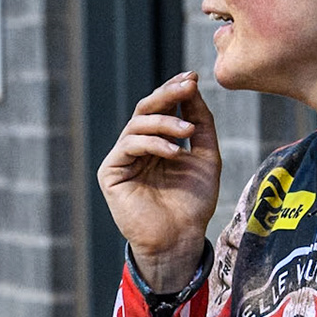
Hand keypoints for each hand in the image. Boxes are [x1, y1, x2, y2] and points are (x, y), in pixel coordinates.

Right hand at [97, 72, 221, 290]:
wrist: (180, 239)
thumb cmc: (193, 203)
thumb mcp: (205, 156)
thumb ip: (200, 123)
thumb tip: (192, 86)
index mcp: (157, 143)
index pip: (161, 108)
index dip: (174, 91)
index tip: (194, 77)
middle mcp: (137, 148)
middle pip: (145, 109)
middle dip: (167, 95)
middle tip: (187, 85)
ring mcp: (122, 159)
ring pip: (137, 124)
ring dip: (164, 122)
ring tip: (187, 131)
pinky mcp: (111, 172)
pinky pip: (129, 145)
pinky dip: (152, 143)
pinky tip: (173, 151)